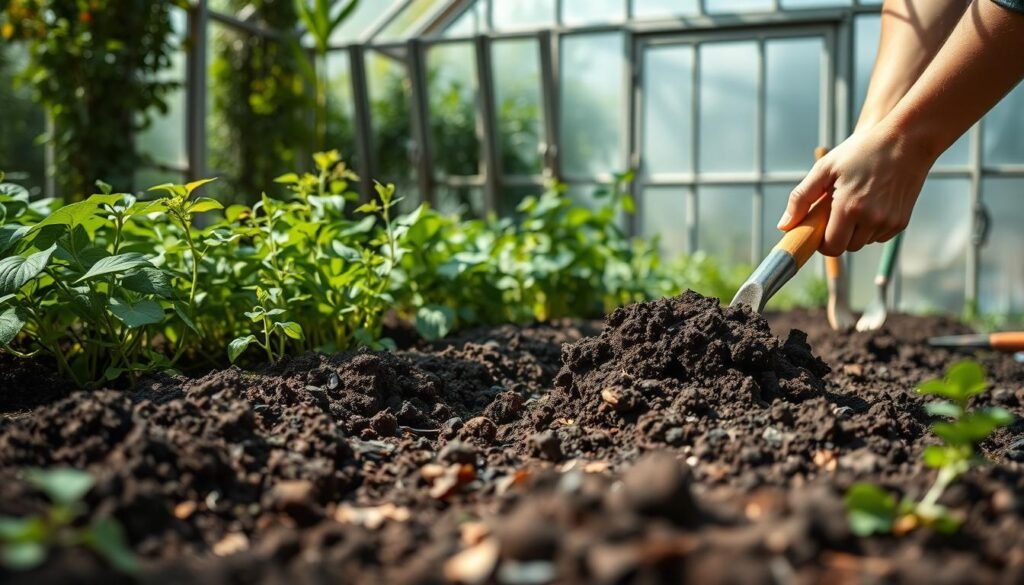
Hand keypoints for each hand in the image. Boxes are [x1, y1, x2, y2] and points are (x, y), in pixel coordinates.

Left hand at [777, 124, 934, 255]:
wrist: (907, 140)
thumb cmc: (861, 151)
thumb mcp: (825, 168)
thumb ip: (801, 198)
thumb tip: (784, 225)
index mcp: (849, 208)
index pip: (830, 248)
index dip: (821, 241)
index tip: (818, 227)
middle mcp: (871, 219)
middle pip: (846, 247)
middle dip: (836, 234)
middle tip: (835, 211)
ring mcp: (889, 222)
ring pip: (862, 242)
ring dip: (854, 231)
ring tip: (854, 202)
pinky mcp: (901, 222)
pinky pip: (878, 236)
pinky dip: (871, 227)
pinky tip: (871, 204)